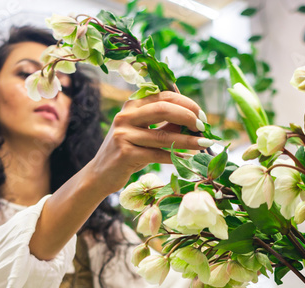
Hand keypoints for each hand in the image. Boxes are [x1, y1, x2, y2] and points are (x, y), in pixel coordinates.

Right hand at [85, 92, 210, 194]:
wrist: (100, 174)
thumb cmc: (128, 152)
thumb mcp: (146, 134)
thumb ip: (166, 125)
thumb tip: (194, 122)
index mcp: (132, 105)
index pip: (163, 96)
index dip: (186, 103)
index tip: (201, 115)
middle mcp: (126, 116)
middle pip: (163, 109)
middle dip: (188, 116)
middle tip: (203, 126)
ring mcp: (123, 134)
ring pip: (162, 136)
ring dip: (187, 140)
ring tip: (203, 144)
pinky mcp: (125, 154)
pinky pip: (156, 155)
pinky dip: (174, 157)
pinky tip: (187, 159)